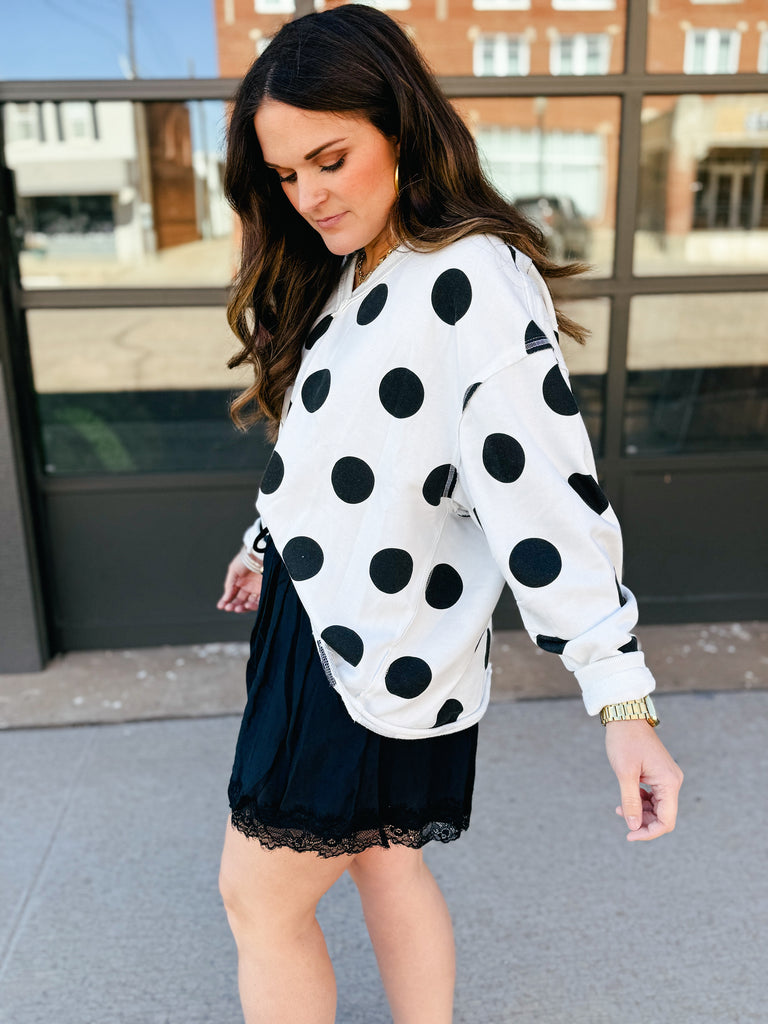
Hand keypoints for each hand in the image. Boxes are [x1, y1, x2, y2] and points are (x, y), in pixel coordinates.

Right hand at [217, 552, 262, 613]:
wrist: (259, 553)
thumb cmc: (246, 559)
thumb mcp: (233, 571)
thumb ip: (229, 585)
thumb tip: (225, 599)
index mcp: (240, 582)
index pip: (233, 595)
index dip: (227, 602)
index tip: (221, 606)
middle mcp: (249, 587)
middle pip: (241, 601)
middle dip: (234, 606)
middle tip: (229, 608)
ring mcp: (257, 589)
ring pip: (249, 603)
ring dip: (242, 608)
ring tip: (237, 608)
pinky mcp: (266, 591)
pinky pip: (259, 602)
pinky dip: (252, 606)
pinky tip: (246, 605)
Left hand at [605, 719, 682, 841]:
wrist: (626, 717)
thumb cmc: (625, 741)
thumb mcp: (625, 773)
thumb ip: (631, 801)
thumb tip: (634, 826)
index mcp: (669, 782)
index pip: (667, 820)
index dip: (649, 833)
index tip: (629, 835)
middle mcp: (673, 781)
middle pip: (664, 816)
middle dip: (644, 823)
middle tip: (622, 819)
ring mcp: (667, 777)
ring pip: (659, 807)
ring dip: (641, 813)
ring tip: (621, 808)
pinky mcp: (660, 774)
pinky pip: (655, 796)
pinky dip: (642, 802)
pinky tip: (628, 799)